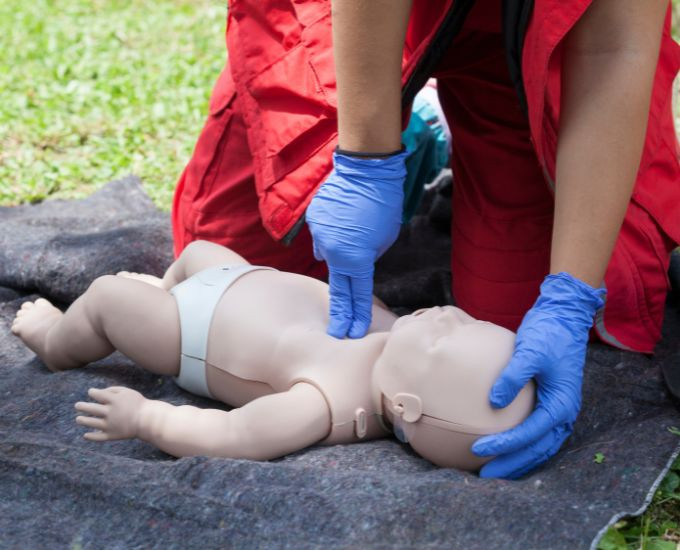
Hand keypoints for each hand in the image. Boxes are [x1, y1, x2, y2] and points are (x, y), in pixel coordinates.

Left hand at [75, 386, 146, 440]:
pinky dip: (91, 437)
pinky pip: (99, 437)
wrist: (148, 420)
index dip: (92, 392)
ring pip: (92, 423)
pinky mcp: (112, 435)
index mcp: (114, 400)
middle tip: (77, 405)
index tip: (91, 392)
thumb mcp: (127, 391)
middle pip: (92, 409)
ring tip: (78, 419)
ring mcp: (111, 425)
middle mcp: (111, 412)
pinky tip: (85, 435)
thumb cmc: (138, 403)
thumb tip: (98, 392)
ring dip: (83, 421)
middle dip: (82, 406)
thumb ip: (113, 389)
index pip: (97, 395)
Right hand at [306, 149, 406, 338]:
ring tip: (354, 232)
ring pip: (329, 254)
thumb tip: (354, 263)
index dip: (356, 316)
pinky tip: (344, 220)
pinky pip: (322, 235)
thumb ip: (367, 259)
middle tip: (337, 332)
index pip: (357, 295)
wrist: (367, 169)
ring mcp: (319, 235)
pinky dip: (332, 233)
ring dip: (340, 252)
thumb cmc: (383, 204)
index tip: (352, 333)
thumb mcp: (384, 239)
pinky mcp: (313, 220)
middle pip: (336, 288)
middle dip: (340, 312)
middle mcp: (332, 251)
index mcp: (355, 259)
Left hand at [471, 272, 605, 478]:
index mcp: (561, 403)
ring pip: (540, 448)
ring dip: (518, 461)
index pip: (530, 433)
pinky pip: (537, 436)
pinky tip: (503, 452)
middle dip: (510, 465)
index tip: (478, 449)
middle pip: (537, 450)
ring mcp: (558, 411)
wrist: (563, 319)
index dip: (504, 445)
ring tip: (492, 472)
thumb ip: (512, 376)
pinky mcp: (550, 405)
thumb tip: (494, 402)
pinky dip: (522, 448)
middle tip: (483, 476)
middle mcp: (564, 413)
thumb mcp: (529, 351)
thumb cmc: (547, 333)